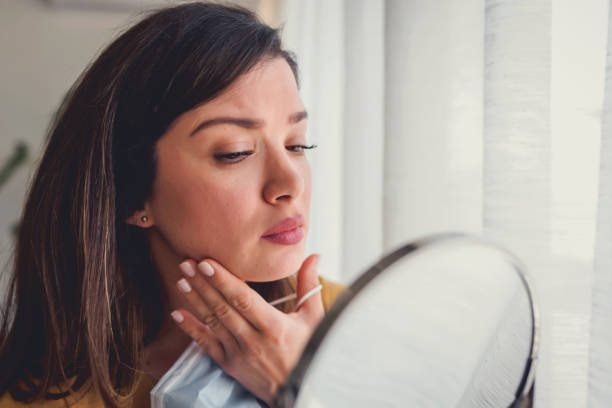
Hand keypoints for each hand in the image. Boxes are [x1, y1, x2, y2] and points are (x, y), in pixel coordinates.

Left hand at [171, 254, 323, 403]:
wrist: (302, 390)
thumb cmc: (311, 350)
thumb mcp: (314, 318)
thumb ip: (309, 285)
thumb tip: (313, 256)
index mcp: (274, 327)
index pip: (243, 299)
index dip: (224, 280)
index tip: (207, 262)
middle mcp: (253, 340)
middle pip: (223, 307)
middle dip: (203, 283)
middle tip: (187, 262)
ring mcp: (239, 353)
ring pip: (213, 322)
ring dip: (195, 299)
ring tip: (182, 279)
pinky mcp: (229, 364)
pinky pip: (206, 345)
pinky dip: (190, 329)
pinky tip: (178, 313)